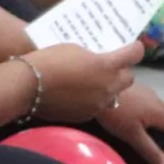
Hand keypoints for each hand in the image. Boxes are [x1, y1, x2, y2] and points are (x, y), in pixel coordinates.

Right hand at [25, 42, 141, 122]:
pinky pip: (97, 106)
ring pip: (114, 96)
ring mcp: (99, 103)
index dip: (135, 49)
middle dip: (122, 72)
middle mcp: (108, 86)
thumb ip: (94, 57)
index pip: (134, 55)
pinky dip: (93, 100)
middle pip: (128, 78)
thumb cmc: (50, 60)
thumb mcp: (75, 49)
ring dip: (109, 89)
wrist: (28, 86)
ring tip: (95, 83)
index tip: (134, 47)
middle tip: (110, 67)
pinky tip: (79, 95)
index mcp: (107, 65)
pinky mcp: (87, 115)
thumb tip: (99, 62)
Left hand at [96, 82, 163, 163]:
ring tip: (162, 140)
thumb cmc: (116, 113)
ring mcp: (149, 95)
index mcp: (162, 114)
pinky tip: (144, 125)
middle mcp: (160, 103)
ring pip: (162, 115)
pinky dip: (154, 120)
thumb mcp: (133, 136)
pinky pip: (152, 108)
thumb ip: (151, 152)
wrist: (97, 85)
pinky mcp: (139, 91)